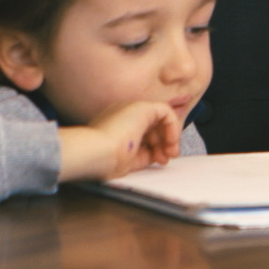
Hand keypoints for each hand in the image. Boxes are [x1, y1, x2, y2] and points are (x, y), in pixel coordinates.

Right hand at [58, 101, 182, 181]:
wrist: (96, 152)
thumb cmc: (105, 160)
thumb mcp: (127, 160)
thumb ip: (143, 155)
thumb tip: (157, 156)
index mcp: (114, 126)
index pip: (141, 133)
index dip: (153, 148)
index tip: (158, 161)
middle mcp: (122, 114)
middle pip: (151, 126)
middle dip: (163, 144)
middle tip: (166, 159)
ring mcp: (131, 108)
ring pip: (159, 119)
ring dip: (169, 138)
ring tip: (170, 154)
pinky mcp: (142, 107)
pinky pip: (166, 112)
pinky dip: (172, 127)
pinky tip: (171, 142)